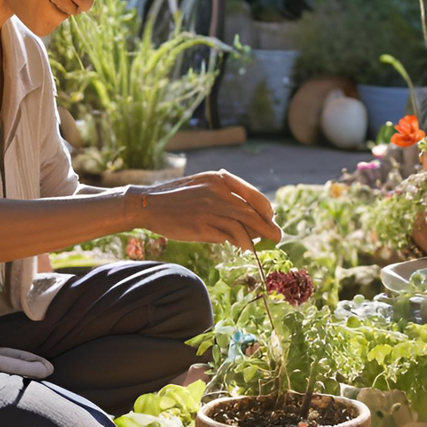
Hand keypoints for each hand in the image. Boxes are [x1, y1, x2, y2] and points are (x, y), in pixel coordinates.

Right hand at [128, 170, 281, 249]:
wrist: (149, 204)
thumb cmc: (176, 197)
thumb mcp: (202, 186)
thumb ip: (224, 194)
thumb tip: (247, 213)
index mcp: (219, 180)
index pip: (253, 195)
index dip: (266, 209)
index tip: (271, 218)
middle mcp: (218, 193)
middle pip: (252, 213)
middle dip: (267, 227)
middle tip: (277, 236)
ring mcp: (210, 210)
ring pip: (242, 227)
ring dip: (254, 238)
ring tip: (258, 246)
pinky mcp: (202, 227)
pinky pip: (228, 237)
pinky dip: (239, 242)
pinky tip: (242, 246)